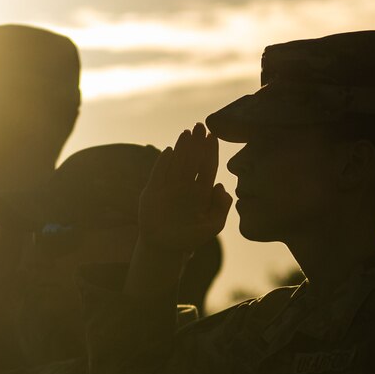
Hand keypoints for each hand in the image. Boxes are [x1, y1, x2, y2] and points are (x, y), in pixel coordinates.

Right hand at [138, 123, 231, 254]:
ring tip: (186, 132)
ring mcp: (168, 187)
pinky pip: (159, 173)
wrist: (164, 248)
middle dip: (197, 143)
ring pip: (177, 162)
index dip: (211, 151)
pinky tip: (170, 151)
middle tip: (200, 125)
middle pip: (193, 160)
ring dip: (182, 147)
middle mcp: (185, 186)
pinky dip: (163, 163)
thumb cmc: (189, 238)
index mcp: (200, 192)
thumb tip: (220, 186)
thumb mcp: (212, 226)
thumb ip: (221, 208)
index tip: (214, 136)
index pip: (207, 167)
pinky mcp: (153, 191)